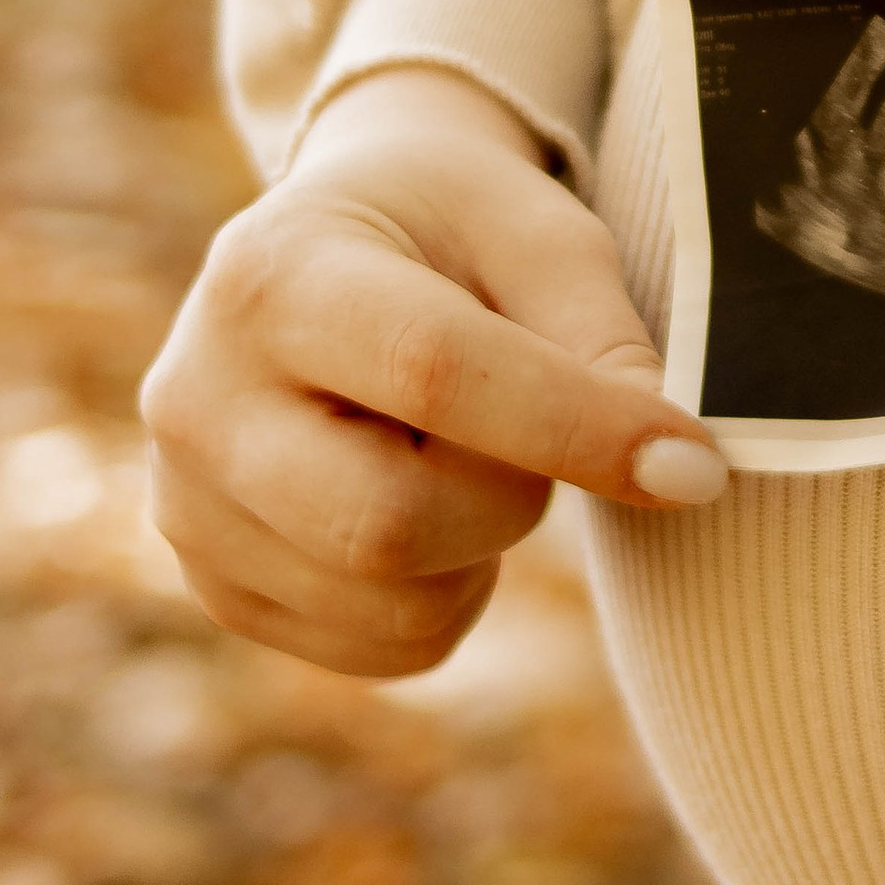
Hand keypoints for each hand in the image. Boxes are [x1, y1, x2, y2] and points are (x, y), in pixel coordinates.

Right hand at [141, 66, 724, 680]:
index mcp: (274, 273)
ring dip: (485, 549)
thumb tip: (670, 469)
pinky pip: (385, 650)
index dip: (578, 428)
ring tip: (463, 452)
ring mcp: (187, 505)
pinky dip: (451, 597)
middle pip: (386, 524)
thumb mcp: (539, 234)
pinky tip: (425, 503)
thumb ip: (602, 338)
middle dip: (513, 499)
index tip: (697, 465)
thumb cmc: (452, 234)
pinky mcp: (217, 585)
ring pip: (394, 603)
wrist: (335, 250)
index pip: (432, 373)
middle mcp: (196, 396)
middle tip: (541, 438)